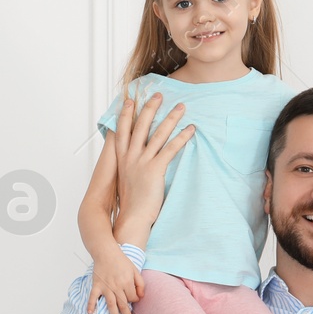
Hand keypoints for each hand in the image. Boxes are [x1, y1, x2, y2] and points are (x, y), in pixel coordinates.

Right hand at [87, 246, 142, 313]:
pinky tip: (90, 313)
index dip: (134, 300)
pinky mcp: (97, 285)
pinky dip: (91, 305)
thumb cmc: (121, 261)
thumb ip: (140, 283)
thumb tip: (141, 296)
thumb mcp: (135, 270)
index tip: (133, 300)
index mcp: (127, 283)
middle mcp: (117, 287)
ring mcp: (106, 287)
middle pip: (123, 304)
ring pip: (111, 304)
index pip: (132, 298)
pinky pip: (93, 297)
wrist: (106, 252)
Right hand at [112, 92, 195, 241]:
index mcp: (122, 160)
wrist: (131, 219)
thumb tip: (136, 166)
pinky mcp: (155, 170)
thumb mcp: (127, 183)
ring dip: (170, 118)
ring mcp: (142, 162)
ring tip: (181, 107)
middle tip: (158, 94)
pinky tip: (190, 129)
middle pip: (140, 126)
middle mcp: (130, 158)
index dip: (126, 115)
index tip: (129, 101)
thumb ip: (130, 170)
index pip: (122, 131)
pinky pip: (171, 149)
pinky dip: (181, 137)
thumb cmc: (131, 205)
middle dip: (150, 108)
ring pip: (157, 134)